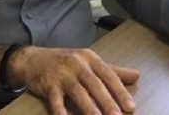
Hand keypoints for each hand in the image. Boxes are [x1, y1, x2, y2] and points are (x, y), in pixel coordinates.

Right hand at [12, 47, 138, 114]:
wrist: (33, 59)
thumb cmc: (66, 62)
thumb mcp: (89, 62)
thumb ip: (113, 70)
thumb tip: (136, 75)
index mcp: (91, 58)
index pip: (109, 76)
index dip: (120, 92)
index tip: (131, 107)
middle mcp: (78, 64)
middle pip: (96, 85)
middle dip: (108, 102)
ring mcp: (62, 74)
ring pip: (79, 93)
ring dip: (90, 109)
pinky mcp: (48, 85)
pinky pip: (56, 101)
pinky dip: (61, 112)